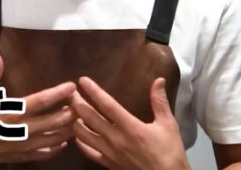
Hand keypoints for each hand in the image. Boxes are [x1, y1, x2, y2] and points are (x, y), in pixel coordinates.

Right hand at [0, 53, 77, 164]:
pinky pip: (45, 154)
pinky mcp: (22, 156)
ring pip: (54, 139)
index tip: (72, 86)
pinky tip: (63, 142)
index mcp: (11, 111)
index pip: (41, 101)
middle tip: (80, 103)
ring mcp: (23, 145)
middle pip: (54, 121)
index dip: (58, 93)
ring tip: (78, 121)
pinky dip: (57, 148)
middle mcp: (21, 129)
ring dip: (68, 130)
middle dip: (71, 112)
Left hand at [71, 76, 190, 169]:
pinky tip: (77, 134)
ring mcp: (109, 152)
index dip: (93, 91)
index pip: (107, 105)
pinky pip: (88, 151)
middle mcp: (116, 138)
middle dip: (77, 102)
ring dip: (74, 121)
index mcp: (130, 127)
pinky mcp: (108, 163)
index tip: (82, 80)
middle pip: (89, 117)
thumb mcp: (168, 125)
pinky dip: (80, 142)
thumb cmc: (170, 152)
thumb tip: (159, 80)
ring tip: (71, 111)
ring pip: (83, 134)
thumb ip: (160, 102)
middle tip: (70, 92)